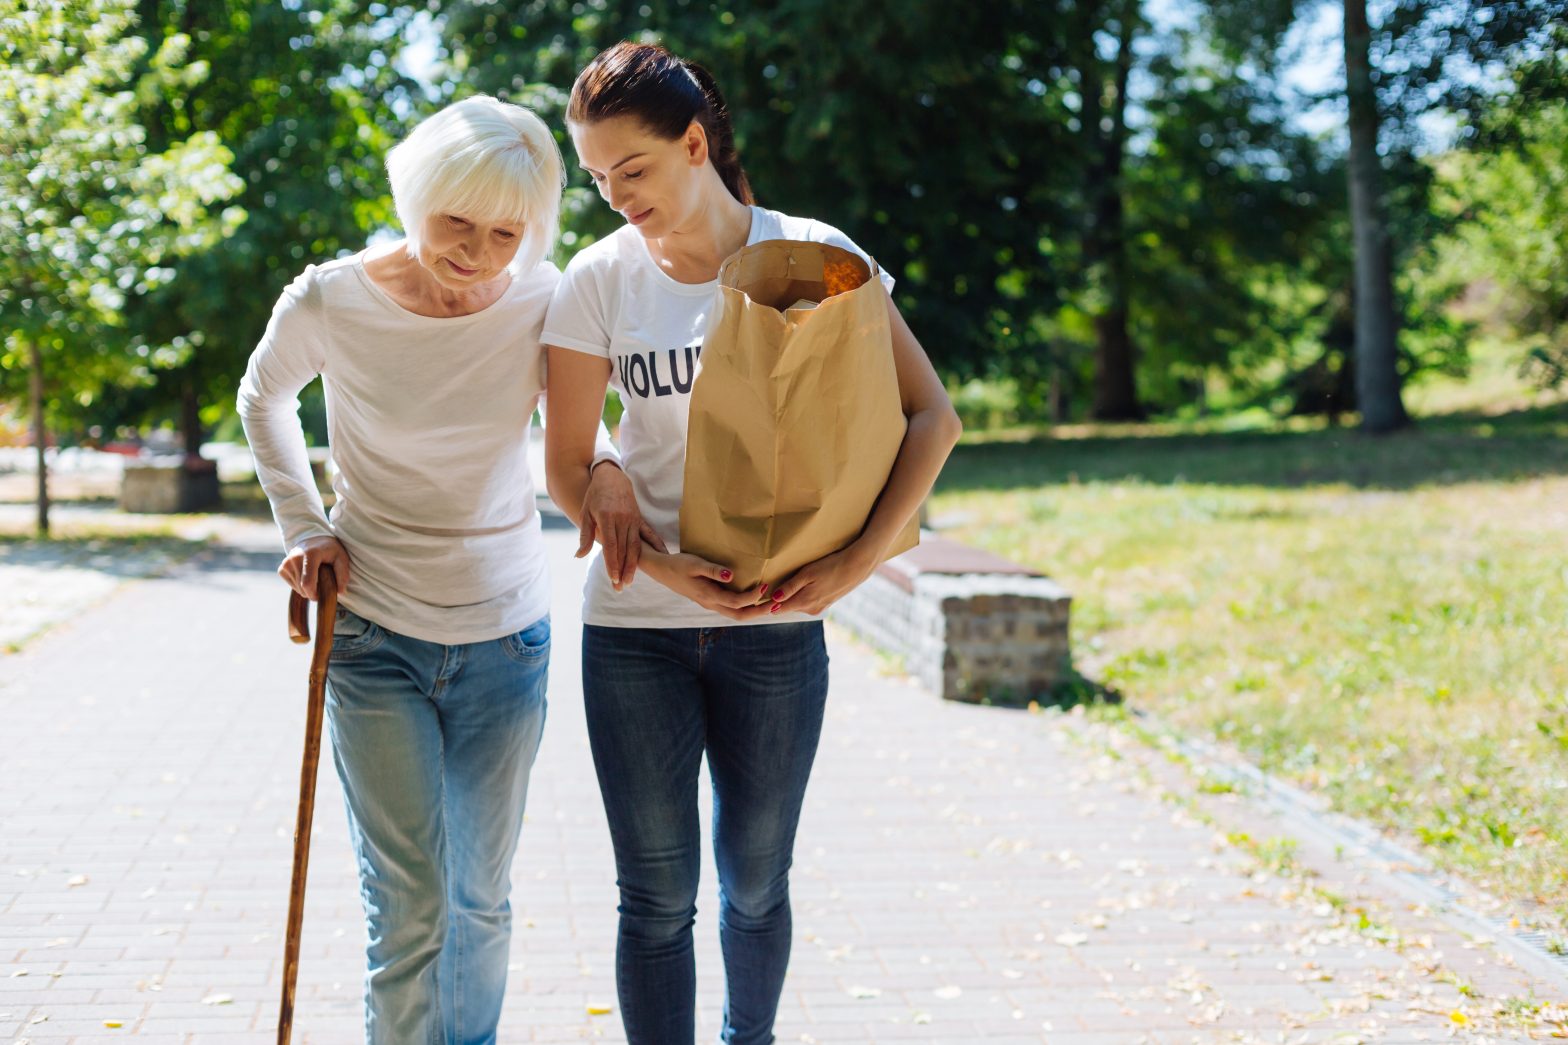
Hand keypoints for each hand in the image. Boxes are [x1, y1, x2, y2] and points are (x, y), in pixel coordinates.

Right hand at [279, 535, 350, 600]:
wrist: (314, 540)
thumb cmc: (330, 551)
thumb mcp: (341, 558)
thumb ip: (343, 574)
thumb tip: (341, 592)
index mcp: (311, 555)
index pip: (308, 583)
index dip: (314, 594)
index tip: (321, 596)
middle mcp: (295, 557)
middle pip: (302, 588)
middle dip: (313, 592)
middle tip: (322, 583)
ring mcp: (286, 563)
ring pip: (297, 588)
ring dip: (307, 588)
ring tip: (315, 576)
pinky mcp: (282, 568)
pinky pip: (292, 585)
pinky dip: (300, 585)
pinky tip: (306, 575)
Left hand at [579, 462, 666, 590]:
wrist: (611, 477)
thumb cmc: (594, 496)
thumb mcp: (585, 513)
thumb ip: (584, 536)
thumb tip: (579, 555)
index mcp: (607, 518)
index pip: (611, 545)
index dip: (612, 563)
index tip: (613, 578)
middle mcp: (623, 519)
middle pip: (624, 549)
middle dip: (622, 570)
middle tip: (620, 588)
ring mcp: (634, 519)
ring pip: (636, 546)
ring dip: (634, 565)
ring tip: (630, 581)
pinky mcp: (640, 519)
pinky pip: (649, 535)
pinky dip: (656, 546)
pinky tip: (662, 557)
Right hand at [641, 549, 772, 621]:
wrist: (663, 571)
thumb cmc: (679, 564)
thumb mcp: (695, 564)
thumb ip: (713, 570)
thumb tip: (731, 575)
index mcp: (708, 596)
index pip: (737, 602)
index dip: (753, 597)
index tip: (766, 586)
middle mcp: (711, 604)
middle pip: (739, 616)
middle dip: (759, 612)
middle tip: (776, 604)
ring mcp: (710, 604)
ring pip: (735, 615)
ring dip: (753, 611)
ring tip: (769, 604)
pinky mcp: (710, 601)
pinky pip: (731, 609)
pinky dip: (745, 607)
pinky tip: (753, 600)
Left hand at [766, 544, 876, 615]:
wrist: (857, 566)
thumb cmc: (831, 566)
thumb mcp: (808, 573)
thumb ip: (790, 587)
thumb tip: (772, 599)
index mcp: (804, 602)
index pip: (778, 609)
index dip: (766, 604)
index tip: (756, 598)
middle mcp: (811, 609)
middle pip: (787, 607)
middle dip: (777, 600)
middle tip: (766, 588)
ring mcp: (819, 607)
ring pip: (798, 604)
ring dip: (791, 597)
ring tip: (785, 584)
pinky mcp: (826, 603)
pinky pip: (807, 602)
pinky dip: (802, 595)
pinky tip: (804, 585)